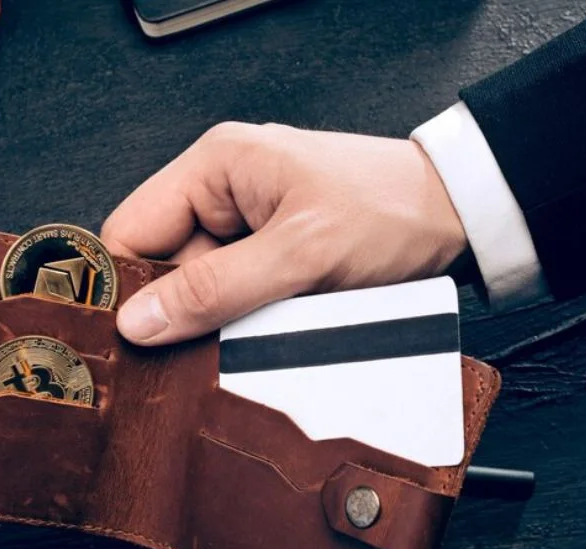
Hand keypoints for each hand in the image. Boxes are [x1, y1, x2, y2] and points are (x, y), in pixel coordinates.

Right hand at [102, 122, 468, 345]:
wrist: (460, 217)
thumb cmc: (391, 210)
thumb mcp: (301, 254)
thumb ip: (217, 289)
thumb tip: (140, 321)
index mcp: (215, 166)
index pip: (130, 231)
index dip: (126, 288)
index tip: (132, 340)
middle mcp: (222, 192)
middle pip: (163, 269)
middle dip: (183, 312)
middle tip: (213, 345)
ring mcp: (246, 228)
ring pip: (201, 292)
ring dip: (222, 322)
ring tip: (267, 329)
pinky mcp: (270, 258)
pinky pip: (236, 300)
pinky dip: (250, 324)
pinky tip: (277, 329)